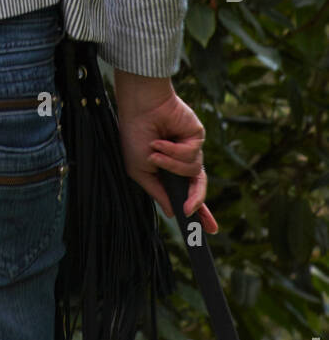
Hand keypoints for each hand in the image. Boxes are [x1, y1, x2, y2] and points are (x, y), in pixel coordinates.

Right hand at [114, 71, 218, 233]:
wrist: (140, 108)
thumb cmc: (134, 135)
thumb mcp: (140, 170)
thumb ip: (158, 192)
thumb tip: (173, 213)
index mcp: (168, 171)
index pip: (186, 194)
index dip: (196, 213)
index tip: (204, 231)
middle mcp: (181, 162)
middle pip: (198, 188)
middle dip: (200, 205)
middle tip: (198, 218)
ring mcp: (191, 150)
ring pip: (192, 172)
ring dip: (171, 164)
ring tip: (155, 152)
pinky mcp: (197, 138)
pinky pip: (192, 156)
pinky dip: (174, 151)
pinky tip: (162, 141)